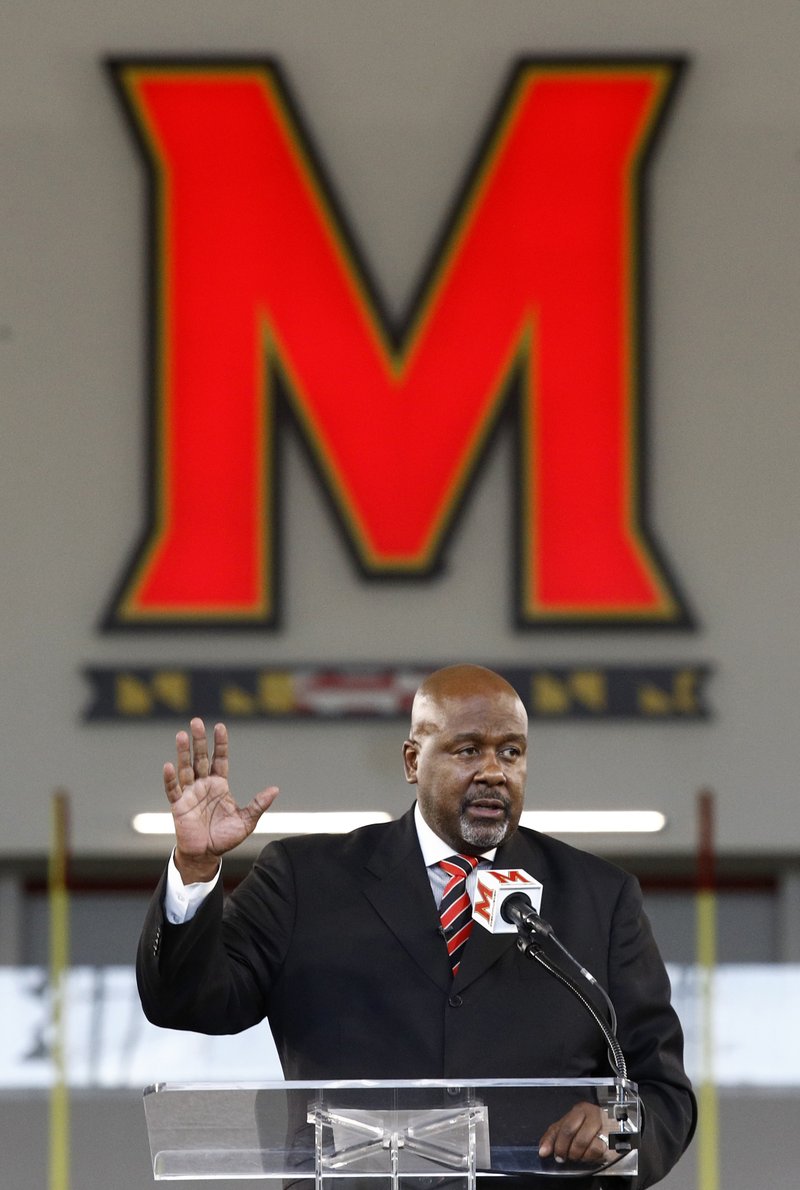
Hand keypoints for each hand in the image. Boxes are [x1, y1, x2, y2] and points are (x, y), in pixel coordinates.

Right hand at [164, 718, 278, 881]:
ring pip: (185, 768)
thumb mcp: (246, 821)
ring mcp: (190, 793)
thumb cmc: (225, 838)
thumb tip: (275, 789)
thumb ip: (258, 804)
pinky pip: (173, 790)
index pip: (219, 759)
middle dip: (199, 740)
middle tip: (196, 721)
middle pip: (200, 758)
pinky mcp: (178, 805)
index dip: (220, 743)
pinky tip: (169, 765)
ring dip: (183, 752)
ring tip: (181, 735)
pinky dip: (170, 778)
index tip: (220, 726)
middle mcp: (203, 785)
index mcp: (219, 785)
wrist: (206, 855)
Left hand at [538, 1101, 606, 1165]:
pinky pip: (597, 1151)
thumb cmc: (584, 1128)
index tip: (554, 1155)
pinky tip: (588, 1154)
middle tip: (563, 1157)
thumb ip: (552, 1137)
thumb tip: (543, 1151)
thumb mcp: (565, 1129)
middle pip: (574, 1135)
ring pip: (585, 1144)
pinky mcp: (612, 1139)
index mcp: (580, 1110)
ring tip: (577, 1155)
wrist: (609, 1130)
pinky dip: (590, 1156)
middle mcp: (592, 1115)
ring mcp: (604, 1126)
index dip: (558, 1144)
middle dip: (566, 1150)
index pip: (565, 1128)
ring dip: (578, 1155)